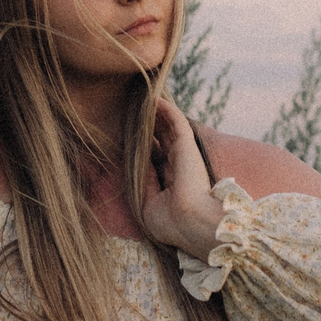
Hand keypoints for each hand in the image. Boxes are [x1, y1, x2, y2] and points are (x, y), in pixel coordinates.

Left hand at [138, 96, 223, 258]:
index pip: (157, 159)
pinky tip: (153, 98)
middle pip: (162, 140)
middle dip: (151, 126)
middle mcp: (178, 167)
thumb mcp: (148, 204)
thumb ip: (145, 182)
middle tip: (135, 112)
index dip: (146, 146)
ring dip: (157, 114)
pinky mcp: (187, 145)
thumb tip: (141, 163)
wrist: (189, 222)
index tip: (131, 135)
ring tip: (142, 99)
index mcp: (171, 183)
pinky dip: (166, 109)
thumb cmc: (170, 221)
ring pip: (169, 128)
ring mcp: (183, 155)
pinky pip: (176, 121)